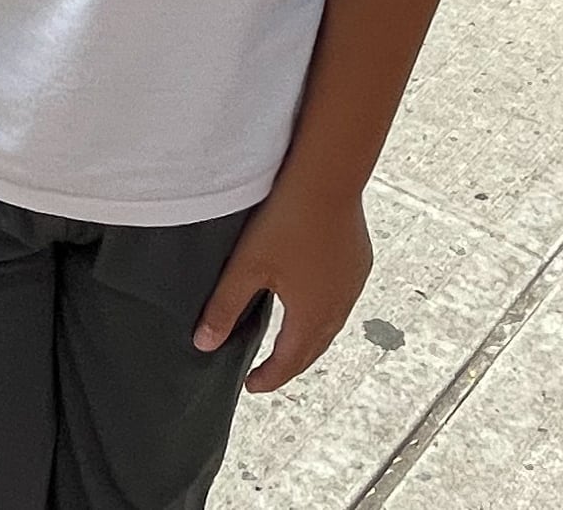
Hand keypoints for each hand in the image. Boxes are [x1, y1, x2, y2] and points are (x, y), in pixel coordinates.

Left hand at [196, 184, 369, 394]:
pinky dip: (324, 311)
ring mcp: (353, 284)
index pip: (288, 362)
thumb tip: (204, 345)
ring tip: (289, 341)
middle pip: (313, 349)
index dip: (269, 377)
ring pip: (331, 325)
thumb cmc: (286, 221)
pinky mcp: (359, 261)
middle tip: (270, 371)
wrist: (328, 177)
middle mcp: (338, 307)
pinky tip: (314, 299)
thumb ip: (225, 308)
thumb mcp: (247, 267)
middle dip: (290, 364)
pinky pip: (342, 299)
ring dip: (309, 339)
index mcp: (310, 316)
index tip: (252, 385)